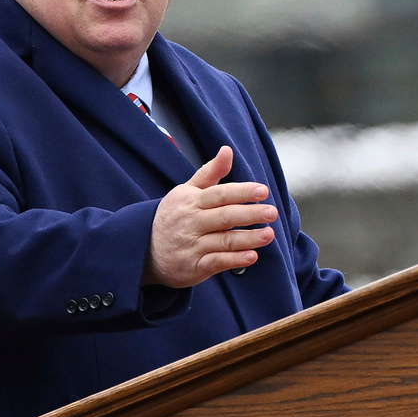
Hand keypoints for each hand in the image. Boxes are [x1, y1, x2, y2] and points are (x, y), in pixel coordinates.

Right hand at [144, 146, 276, 288]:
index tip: (262, 191)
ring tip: (269, 234)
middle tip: (272, 212)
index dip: (241, 192)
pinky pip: (217, 262)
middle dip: (250, 214)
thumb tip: (227, 150)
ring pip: (224, 240)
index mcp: (192, 201)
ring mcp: (193, 245)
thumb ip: (210, 172)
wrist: (145, 250)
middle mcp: (192, 222)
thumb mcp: (186, 191)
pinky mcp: (195, 266)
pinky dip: (235, 260)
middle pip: (224, 217)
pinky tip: (252, 256)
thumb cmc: (173, 216)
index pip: (219, 194)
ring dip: (248, 238)